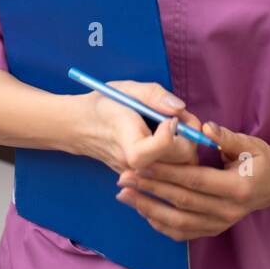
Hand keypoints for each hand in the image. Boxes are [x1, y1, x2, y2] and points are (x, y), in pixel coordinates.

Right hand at [79, 81, 203, 175]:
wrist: (80, 126)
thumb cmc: (104, 105)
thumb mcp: (126, 90)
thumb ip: (154, 95)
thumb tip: (180, 107)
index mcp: (129, 145)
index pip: (163, 147)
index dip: (172, 129)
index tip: (168, 115)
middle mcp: (136, 167)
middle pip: (181, 160)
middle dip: (189, 136)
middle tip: (177, 116)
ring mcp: (141, 176)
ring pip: (183, 168)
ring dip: (187, 144)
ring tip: (171, 124)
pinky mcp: (145, 178)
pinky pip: (174, 170)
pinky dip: (178, 153)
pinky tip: (166, 136)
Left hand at [115, 122, 269, 241]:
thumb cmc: (260, 159)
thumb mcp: (248, 144)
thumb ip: (225, 137)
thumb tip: (203, 128)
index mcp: (236, 188)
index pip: (194, 180)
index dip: (167, 173)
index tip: (141, 163)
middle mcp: (228, 211)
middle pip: (182, 202)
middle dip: (150, 190)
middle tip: (123, 178)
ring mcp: (221, 224)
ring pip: (179, 222)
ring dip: (149, 209)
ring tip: (125, 197)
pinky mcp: (214, 230)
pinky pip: (184, 233)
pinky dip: (161, 225)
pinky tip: (143, 212)